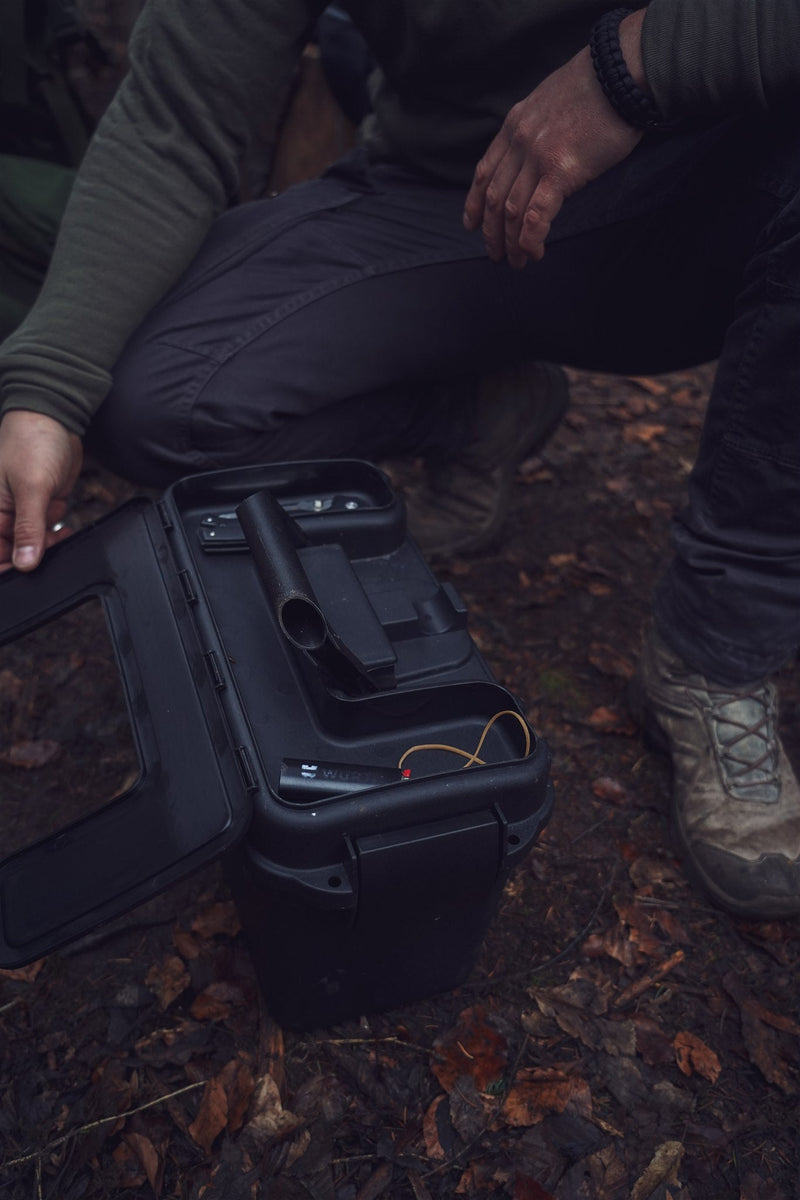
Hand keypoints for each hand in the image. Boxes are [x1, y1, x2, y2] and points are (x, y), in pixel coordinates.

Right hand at [0, 410, 82, 571]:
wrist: (56, 420)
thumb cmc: (33, 443)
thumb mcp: (31, 488)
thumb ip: (28, 528)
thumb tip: (24, 565)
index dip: (8, 567)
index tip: (27, 570)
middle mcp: (0, 513)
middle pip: (13, 552)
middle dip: (35, 548)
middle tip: (50, 534)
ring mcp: (18, 512)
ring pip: (33, 544)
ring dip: (48, 534)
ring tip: (53, 508)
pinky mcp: (37, 508)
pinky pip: (46, 531)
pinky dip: (56, 526)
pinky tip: (60, 507)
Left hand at [464, 32, 644, 266]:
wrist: (621, 72)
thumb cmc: (598, 87)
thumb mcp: (551, 102)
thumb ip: (537, 129)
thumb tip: (540, 153)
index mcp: (514, 125)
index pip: (485, 171)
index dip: (474, 202)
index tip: (471, 224)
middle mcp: (519, 142)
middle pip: (494, 197)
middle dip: (491, 232)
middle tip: (496, 255)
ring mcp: (537, 157)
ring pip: (512, 211)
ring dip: (511, 242)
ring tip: (516, 262)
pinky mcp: (561, 170)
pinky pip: (537, 214)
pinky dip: (531, 238)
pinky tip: (533, 252)